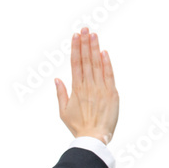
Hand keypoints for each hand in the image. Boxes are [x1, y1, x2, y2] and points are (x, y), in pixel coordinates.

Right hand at [55, 27, 118, 144]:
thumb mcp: (63, 112)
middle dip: (85, 43)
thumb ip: (61, 94)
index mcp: (75, 89)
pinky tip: (104, 52)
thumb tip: (57, 79)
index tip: (76, 36)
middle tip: (84, 28)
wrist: (93, 138)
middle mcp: (87, 86)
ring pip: (97, 64)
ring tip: (93, 34)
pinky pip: (109, 74)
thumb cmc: (78, 127)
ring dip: (95, 48)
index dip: (76, 49)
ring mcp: (100, 89)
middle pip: (86, 60)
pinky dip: (107, 63)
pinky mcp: (111, 93)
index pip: (75, 64)